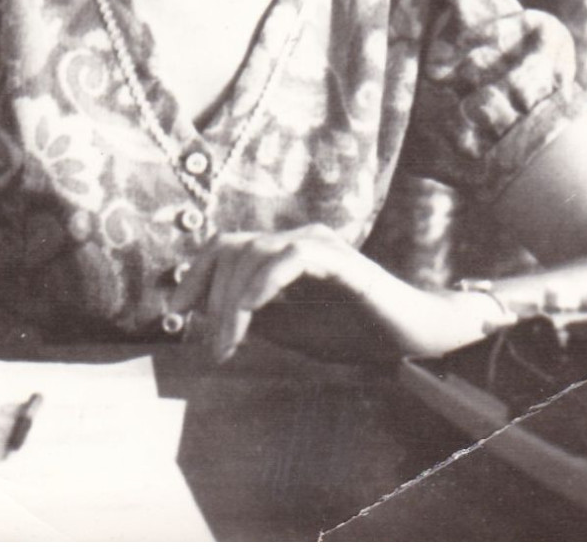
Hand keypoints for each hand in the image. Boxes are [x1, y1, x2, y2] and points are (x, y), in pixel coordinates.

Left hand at [168, 224, 384, 362]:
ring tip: (230, 343)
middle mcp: (296, 239)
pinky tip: (253, 311)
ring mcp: (319, 244)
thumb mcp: (290, 329)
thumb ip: (254, 317)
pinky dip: (265, 284)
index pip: (224, 246)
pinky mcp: (341, 259)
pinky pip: (292, 258)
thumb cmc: (354, 333)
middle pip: (232, 247)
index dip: (195, 274)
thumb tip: (207, 316)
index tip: (175, 311)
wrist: (411, 340)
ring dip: (233, 301)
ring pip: (255, 251)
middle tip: (212, 347)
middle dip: (211, 297)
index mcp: (281, 252)